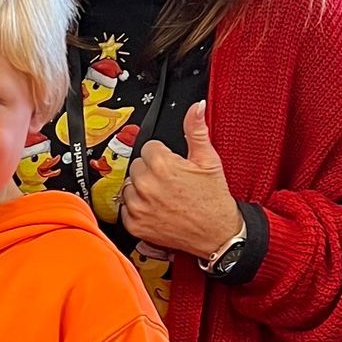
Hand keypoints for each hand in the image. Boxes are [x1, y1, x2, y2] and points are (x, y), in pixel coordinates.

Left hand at [118, 102, 244, 259]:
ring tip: (163, 196)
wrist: (217, 234)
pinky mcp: (135, 224)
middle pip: (137, 165)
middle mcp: (147, 185)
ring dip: (142, 189)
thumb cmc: (213, 199)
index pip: (149, 148)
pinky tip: (155, 209)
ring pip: (129, 185)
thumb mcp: (209, 160)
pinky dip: (137, 208)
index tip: (173, 166)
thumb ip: (196, 130)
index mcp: (163, 165)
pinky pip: (124, 208)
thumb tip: (196, 108)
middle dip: (151, 171)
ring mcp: (139, 206)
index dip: (163, 155)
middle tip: (170, 182)